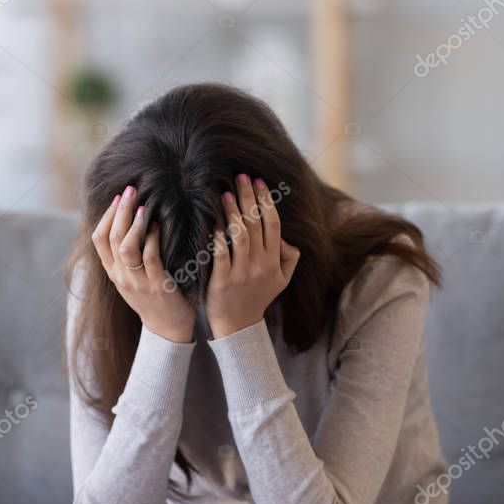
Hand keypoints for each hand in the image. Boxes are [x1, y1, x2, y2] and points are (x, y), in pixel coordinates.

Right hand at [92, 185, 195, 342]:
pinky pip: (150, 258)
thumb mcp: (131, 279)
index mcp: (113, 273)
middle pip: (112, 238)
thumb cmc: (153, 299)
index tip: (119, 197)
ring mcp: (137, 282)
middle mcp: (121, 277)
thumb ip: (125, 257)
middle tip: (131, 190)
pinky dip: (152, 240)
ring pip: (126, 248)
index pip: (99, 240)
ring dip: (134, 224)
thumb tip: (126, 224)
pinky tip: (158, 227)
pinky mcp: (157, 286)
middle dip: (120, 211)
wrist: (167, 329)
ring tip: (142, 207)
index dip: (107, 216)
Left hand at [206, 174, 300, 338]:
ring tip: (226, 193)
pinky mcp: (222, 280)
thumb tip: (287, 238)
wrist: (239, 326)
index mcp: (274, 260)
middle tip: (241, 177)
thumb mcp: (282, 280)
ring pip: (240, 236)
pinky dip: (218, 237)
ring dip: (233, 213)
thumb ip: (289, 258)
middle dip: (249, 198)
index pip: (273, 224)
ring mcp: (241, 272)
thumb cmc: (258, 298)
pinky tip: (213, 221)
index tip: (259, 182)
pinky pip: (220, 254)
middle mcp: (260, 264)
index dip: (267, 201)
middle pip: (256, 224)